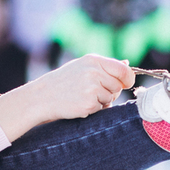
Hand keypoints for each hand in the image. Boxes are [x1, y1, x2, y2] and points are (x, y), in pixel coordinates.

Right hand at [0, 55, 135, 141]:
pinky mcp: (89, 104)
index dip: (128, 78)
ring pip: (110, 98)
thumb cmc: (63, 82)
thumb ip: (104, 67)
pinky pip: (101, 109)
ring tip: (83, 96)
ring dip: (101, 101)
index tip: (126, 83)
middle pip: (118, 86)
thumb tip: (127, 65)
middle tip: (93, 92)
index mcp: (93, 60)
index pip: (123, 70)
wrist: (42, 97)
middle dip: (110, 91)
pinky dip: (93, 109)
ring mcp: (92, 89)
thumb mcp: (82, 67)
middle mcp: (94, 73)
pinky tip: (79, 104)